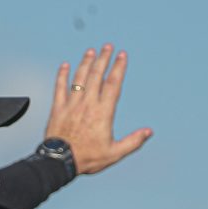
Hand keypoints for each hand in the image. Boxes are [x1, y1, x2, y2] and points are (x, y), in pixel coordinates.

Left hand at [45, 43, 152, 174]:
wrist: (60, 162)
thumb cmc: (88, 159)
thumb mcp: (114, 153)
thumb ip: (133, 142)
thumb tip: (149, 132)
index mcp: (103, 113)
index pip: (113, 84)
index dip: (118, 68)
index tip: (122, 55)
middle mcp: (87, 105)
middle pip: (96, 76)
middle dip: (103, 59)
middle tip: (108, 46)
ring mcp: (71, 105)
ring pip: (79, 79)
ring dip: (86, 63)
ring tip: (91, 51)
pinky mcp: (58, 109)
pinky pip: (59, 88)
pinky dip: (62, 75)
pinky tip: (65, 65)